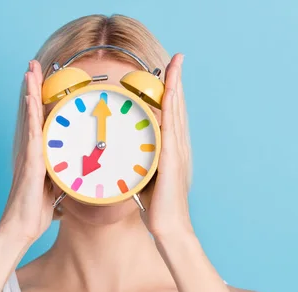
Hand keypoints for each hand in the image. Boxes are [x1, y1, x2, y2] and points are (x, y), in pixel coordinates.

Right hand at [0, 60, 53, 244]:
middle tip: (33, 65)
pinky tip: (32, 99)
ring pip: (31, 118)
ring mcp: (29, 156)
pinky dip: (32, 114)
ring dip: (31, 93)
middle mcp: (31, 152)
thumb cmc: (36, 213)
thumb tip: (77, 175)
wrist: (20, 229)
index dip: (40, 101)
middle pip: (33, 113)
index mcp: (38, 156)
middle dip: (33, 88)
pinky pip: (32, 133)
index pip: (40, 122)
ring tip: (30, 71)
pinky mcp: (30, 163)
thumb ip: (62, 178)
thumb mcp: (56, 191)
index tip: (42, 82)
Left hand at [141, 54, 193, 239]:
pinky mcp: (171, 160)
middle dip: (176, 81)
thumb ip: (137, 162)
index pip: (170, 114)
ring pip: (176, 112)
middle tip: (177, 58)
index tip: (169, 72)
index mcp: (170, 149)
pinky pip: (171, 127)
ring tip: (176, 64)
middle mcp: (177, 146)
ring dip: (176, 86)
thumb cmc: (156, 206)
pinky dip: (172, 107)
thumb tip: (120, 154)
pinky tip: (171, 92)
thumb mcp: (143, 177)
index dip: (170, 92)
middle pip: (176, 107)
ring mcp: (176, 152)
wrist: (170, 227)